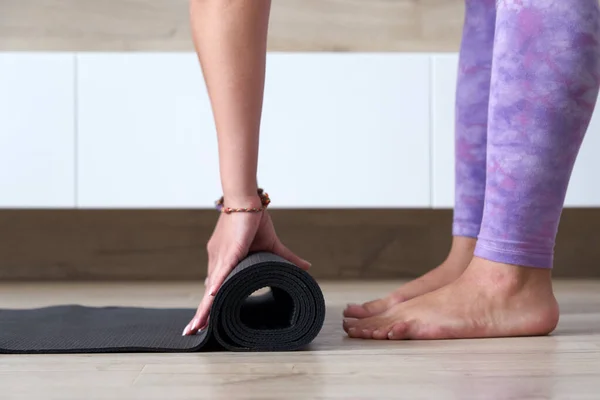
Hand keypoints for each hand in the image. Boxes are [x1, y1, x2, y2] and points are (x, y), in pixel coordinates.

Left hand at [182, 209, 310, 334]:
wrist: (248, 199)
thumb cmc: (254, 219)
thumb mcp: (272, 245)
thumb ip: (287, 258)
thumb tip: (306, 267)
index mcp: (224, 261)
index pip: (214, 289)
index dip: (208, 306)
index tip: (202, 323)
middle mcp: (217, 261)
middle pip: (207, 294)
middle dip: (201, 314)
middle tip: (191, 332)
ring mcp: (221, 257)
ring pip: (210, 288)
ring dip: (203, 308)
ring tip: (196, 327)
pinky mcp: (230, 250)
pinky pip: (221, 271)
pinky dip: (216, 284)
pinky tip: (211, 298)